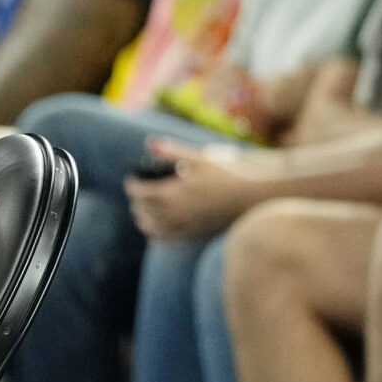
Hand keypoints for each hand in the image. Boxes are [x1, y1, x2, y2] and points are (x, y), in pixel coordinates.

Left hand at [125, 138, 261, 241]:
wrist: (248, 198)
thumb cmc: (224, 175)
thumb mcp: (197, 159)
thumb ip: (171, 151)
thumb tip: (149, 143)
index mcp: (169, 195)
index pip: (137, 192)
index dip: (132, 183)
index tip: (133, 177)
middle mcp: (171, 214)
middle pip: (140, 209)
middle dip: (136, 199)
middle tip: (138, 190)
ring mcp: (181, 226)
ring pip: (148, 226)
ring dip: (142, 216)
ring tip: (143, 208)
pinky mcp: (191, 234)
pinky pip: (164, 238)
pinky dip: (155, 232)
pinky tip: (157, 225)